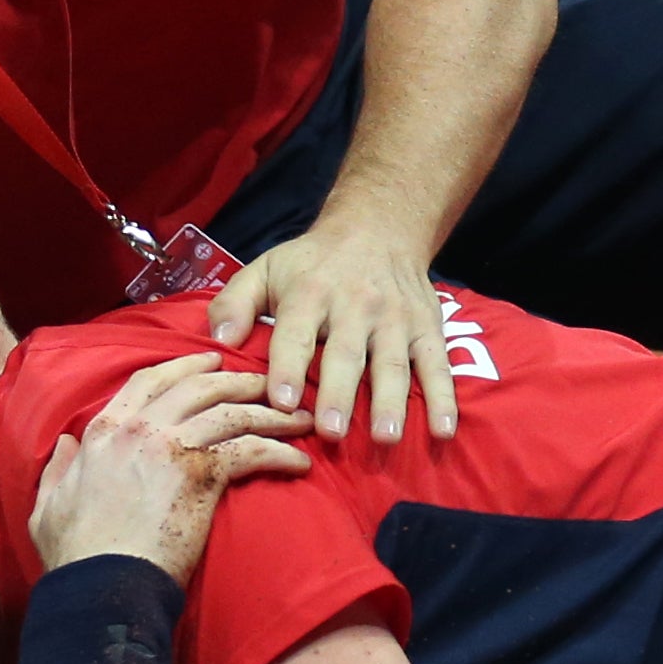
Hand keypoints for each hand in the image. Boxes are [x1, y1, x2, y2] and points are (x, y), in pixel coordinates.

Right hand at [29, 352, 313, 582]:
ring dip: (273, 413)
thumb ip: (58, 468)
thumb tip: (66, 445)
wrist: (102, 587)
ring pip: (234, 412)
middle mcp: (140, 428)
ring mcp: (172, 447)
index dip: (185, 367)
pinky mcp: (202, 475)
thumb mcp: (47, 505)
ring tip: (300, 417)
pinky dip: (280, 452)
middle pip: (201, 386)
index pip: (150, 380)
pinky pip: (251, 450)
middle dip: (240, 379)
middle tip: (270, 383)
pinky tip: (299, 461)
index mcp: (103, 430)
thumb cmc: (75, 558)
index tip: (211, 361)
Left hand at [206, 219, 457, 443]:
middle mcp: (355, 305)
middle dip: (340, 394)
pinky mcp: (427, 328)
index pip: (295, 333)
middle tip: (332, 432)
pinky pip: (437, 365)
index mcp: (310, 292)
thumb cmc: (312, 262)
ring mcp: (395, 319)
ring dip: (391, 402)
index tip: (281, 401)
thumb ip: (234, 303)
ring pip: (393, 364)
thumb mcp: (267, 268)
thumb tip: (219, 341)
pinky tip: (442, 430)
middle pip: (347, 354)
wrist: (380, 226)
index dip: (287, 366)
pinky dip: (443, 398)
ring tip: (385, 437)